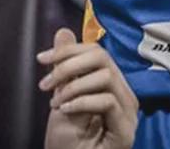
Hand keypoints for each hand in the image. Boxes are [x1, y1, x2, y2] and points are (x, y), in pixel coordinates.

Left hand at [38, 29, 137, 148]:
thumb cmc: (67, 142)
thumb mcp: (61, 97)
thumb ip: (65, 66)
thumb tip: (63, 32)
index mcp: (112, 85)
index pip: (96, 51)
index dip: (68, 50)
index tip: (41, 59)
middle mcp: (124, 95)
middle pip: (102, 57)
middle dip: (68, 65)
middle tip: (46, 83)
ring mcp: (129, 113)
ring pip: (105, 76)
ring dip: (73, 86)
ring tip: (56, 103)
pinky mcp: (126, 130)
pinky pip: (107, 101)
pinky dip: (82, 102)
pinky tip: (66, 111)